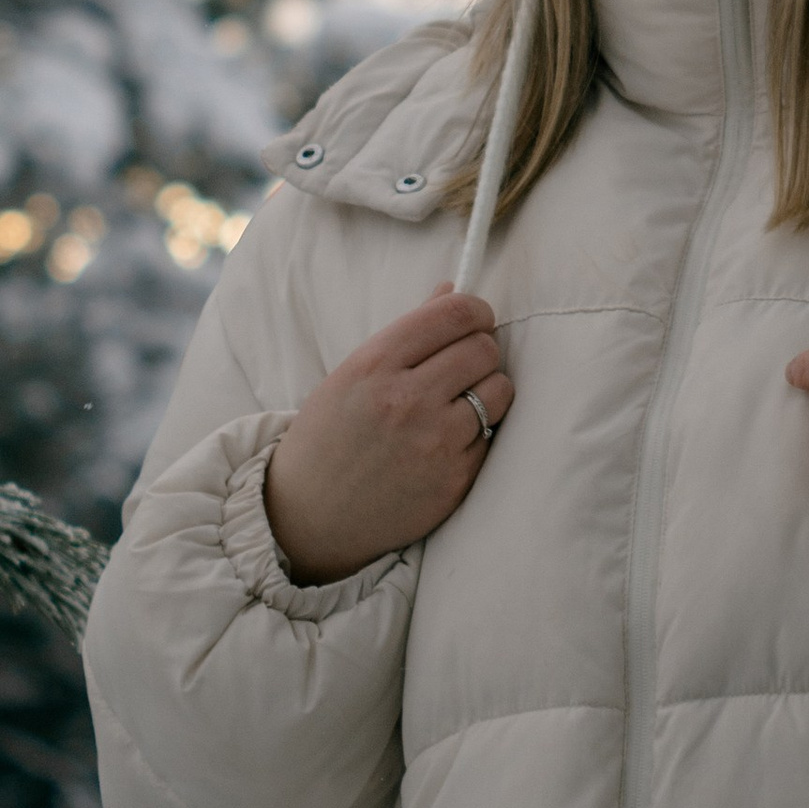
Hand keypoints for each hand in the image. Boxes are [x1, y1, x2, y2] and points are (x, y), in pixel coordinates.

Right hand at [263, 289, 510, 586]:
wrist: (309, 516)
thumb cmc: (329, 438)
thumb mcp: (351, 374)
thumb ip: (405, 333)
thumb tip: (452, 291)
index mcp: (375, 365)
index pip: (454, 314)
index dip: (475, 310)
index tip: (475, 318)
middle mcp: (407, 400)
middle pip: (484, 348)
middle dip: (480, 350)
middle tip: (462, 364)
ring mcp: (434, 443)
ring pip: (499, 389)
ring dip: (487, 390)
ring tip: (459, 402)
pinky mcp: (454, 480)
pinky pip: (492, 436)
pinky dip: (477, 433)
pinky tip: (448, 441)